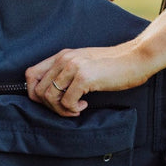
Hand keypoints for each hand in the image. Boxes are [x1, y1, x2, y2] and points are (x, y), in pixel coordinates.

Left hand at [25, 43, 152, 117]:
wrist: (135, 58)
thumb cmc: (112, 65)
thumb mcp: (84, 64)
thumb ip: (66, 72)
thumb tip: (51, 94)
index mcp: (61, 55)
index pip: (30, 74)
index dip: (34, 92)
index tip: (51, 102)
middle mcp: (64, 59)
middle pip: (38, 90)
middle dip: (49, 106)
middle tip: (67, 108)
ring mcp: (73, 66)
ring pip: (49, 97)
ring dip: (61, 110)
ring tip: (76, 108)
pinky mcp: (84, 77)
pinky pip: (66, 102)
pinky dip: (73, 109)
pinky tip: (85, 105)